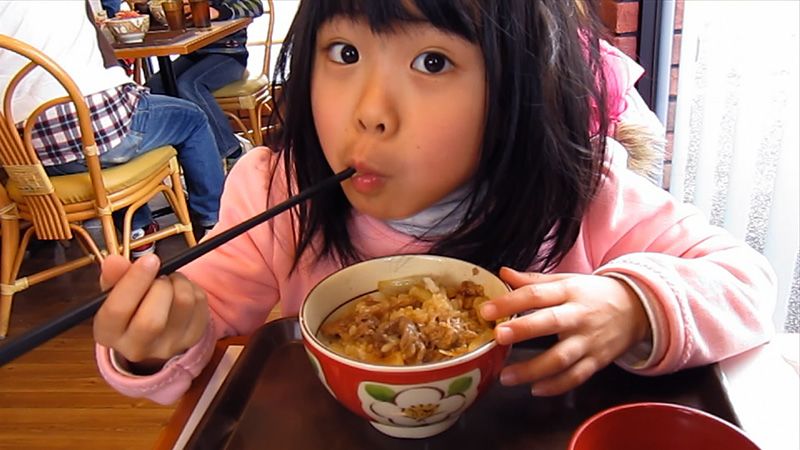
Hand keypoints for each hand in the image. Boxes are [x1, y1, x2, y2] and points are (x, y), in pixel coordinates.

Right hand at [93, 254, 209, 367]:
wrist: (153, 329)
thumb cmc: (130, 305)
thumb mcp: (115, 291)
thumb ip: (114, 276)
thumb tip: (114, 261)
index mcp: (108, 334)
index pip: (117, 311)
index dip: (134, 281)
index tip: (148, 259)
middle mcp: (136, 347)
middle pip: (152, 320)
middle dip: (160, 286)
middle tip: (159, 275)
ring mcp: (168, 346)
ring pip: (183, 303)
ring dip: (178, 281)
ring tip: (169, 280)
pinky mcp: (193, 337)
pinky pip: (200, 302)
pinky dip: (192, 287)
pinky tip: (180, 290)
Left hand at [480, 267, 648, 395]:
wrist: (638, 308)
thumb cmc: (594, 294)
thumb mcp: (567, 280)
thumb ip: (534, 281)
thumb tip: (503, 273)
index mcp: (569, 291)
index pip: (537, 294)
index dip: (510, 302)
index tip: (486, 310)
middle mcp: (579, 315)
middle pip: (550, 322)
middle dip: (524, 330)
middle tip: (498, 337)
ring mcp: (589, 340)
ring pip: (562, 358)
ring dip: (533, 369)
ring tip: (506, 376)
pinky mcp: (597, 361)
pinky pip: (576, 377)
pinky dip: (557, 386)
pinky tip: (536, 389)